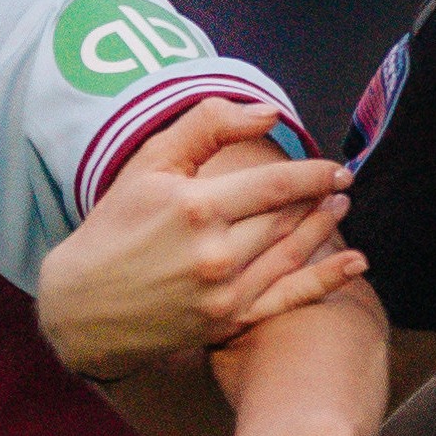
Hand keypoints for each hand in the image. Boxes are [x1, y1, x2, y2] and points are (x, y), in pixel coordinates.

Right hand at [38, 98, 358, 381]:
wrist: (81, 306)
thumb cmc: (114, 227)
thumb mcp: (150, 164)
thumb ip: (207, 127)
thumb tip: (268, 112)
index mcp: (197, 207)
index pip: (276, 184)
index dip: (313, 173)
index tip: (334, 167)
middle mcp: (216, 253)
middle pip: (286, 218)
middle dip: (318, 197)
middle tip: (339, 184)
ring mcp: (224, 293)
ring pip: (291, 253)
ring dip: (324, 228)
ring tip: (340, 207)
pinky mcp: (226, 323)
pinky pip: (287, 299)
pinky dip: (325, 281)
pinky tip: (354, 264)